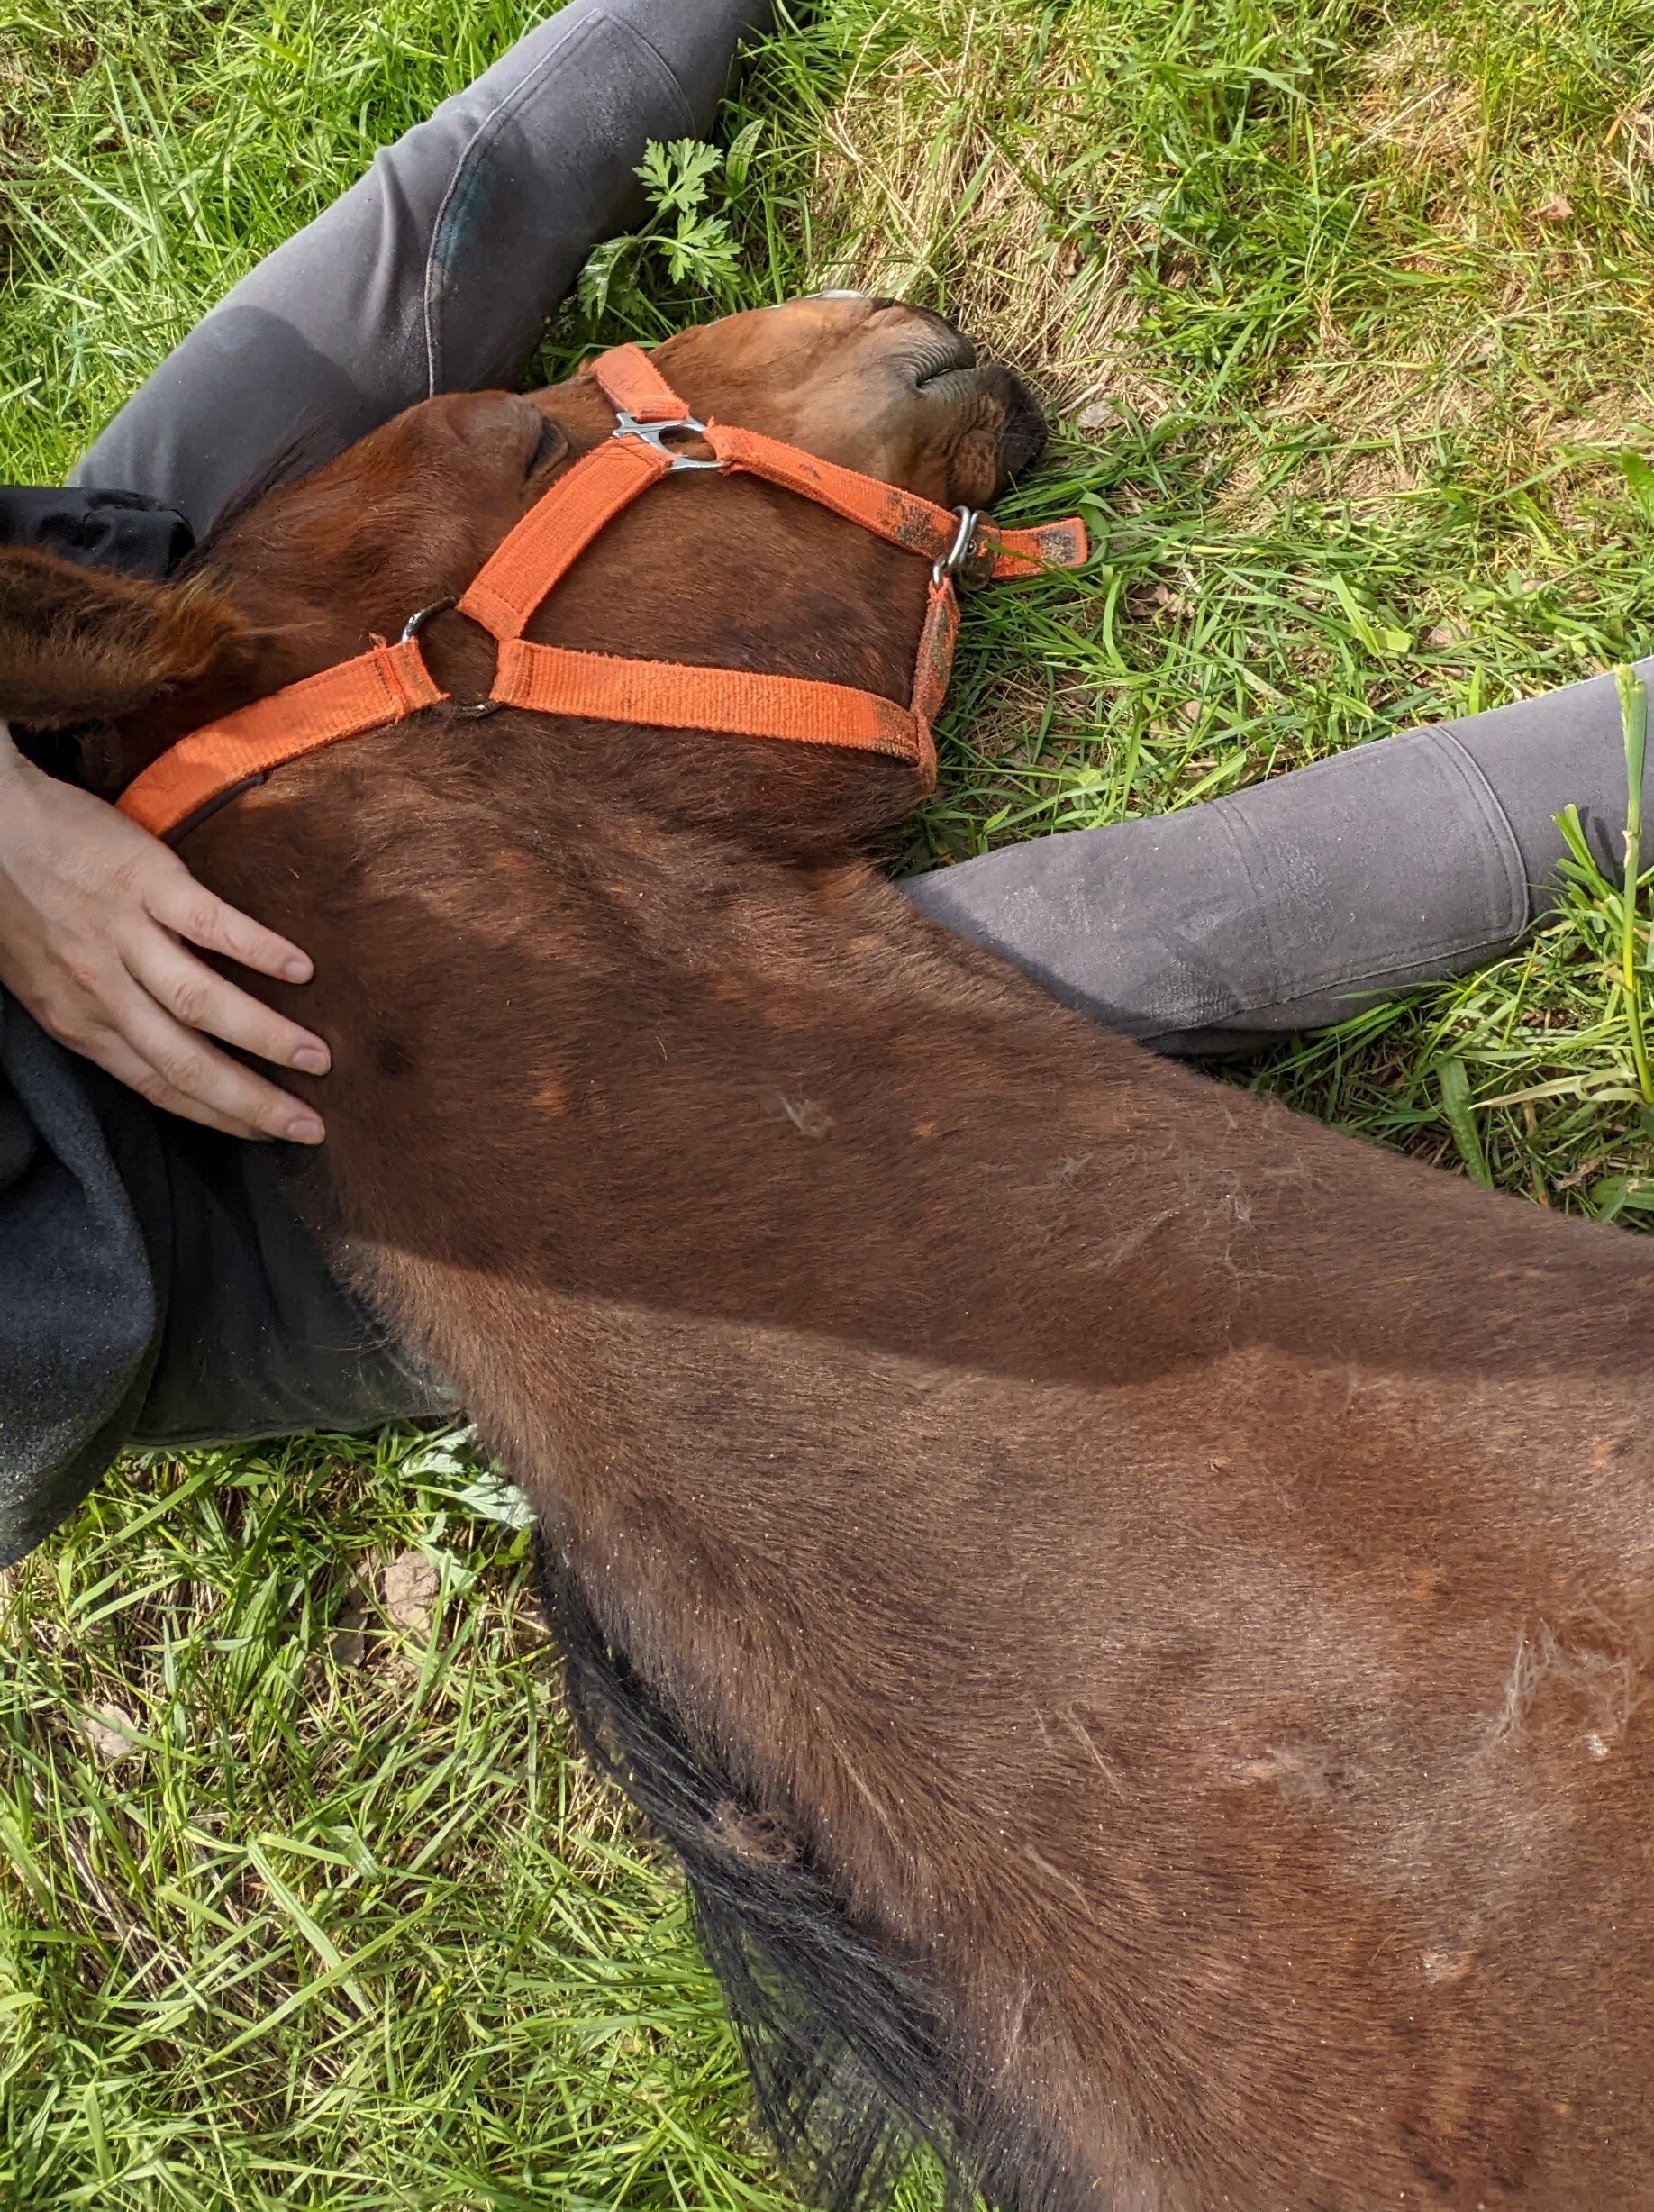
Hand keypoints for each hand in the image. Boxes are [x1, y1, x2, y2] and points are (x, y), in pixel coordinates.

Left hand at [0, 724, 327, 1141]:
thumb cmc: (17, 903)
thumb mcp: (44, 981)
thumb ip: (99, 1015)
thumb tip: (161, 1048)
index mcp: (80, 1021)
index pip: (159, 1087)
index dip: (219, 1118)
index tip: (269, 1136)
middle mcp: (100, 990)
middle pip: (186, 1064)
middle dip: (254, 1103)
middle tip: (311, 1127)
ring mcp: (122, 935)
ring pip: (200, 1004)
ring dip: (266, 1038)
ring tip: (318, 1057)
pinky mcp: (143, 881)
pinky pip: (208, 924)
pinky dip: (257, 951)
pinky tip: (300, 970)